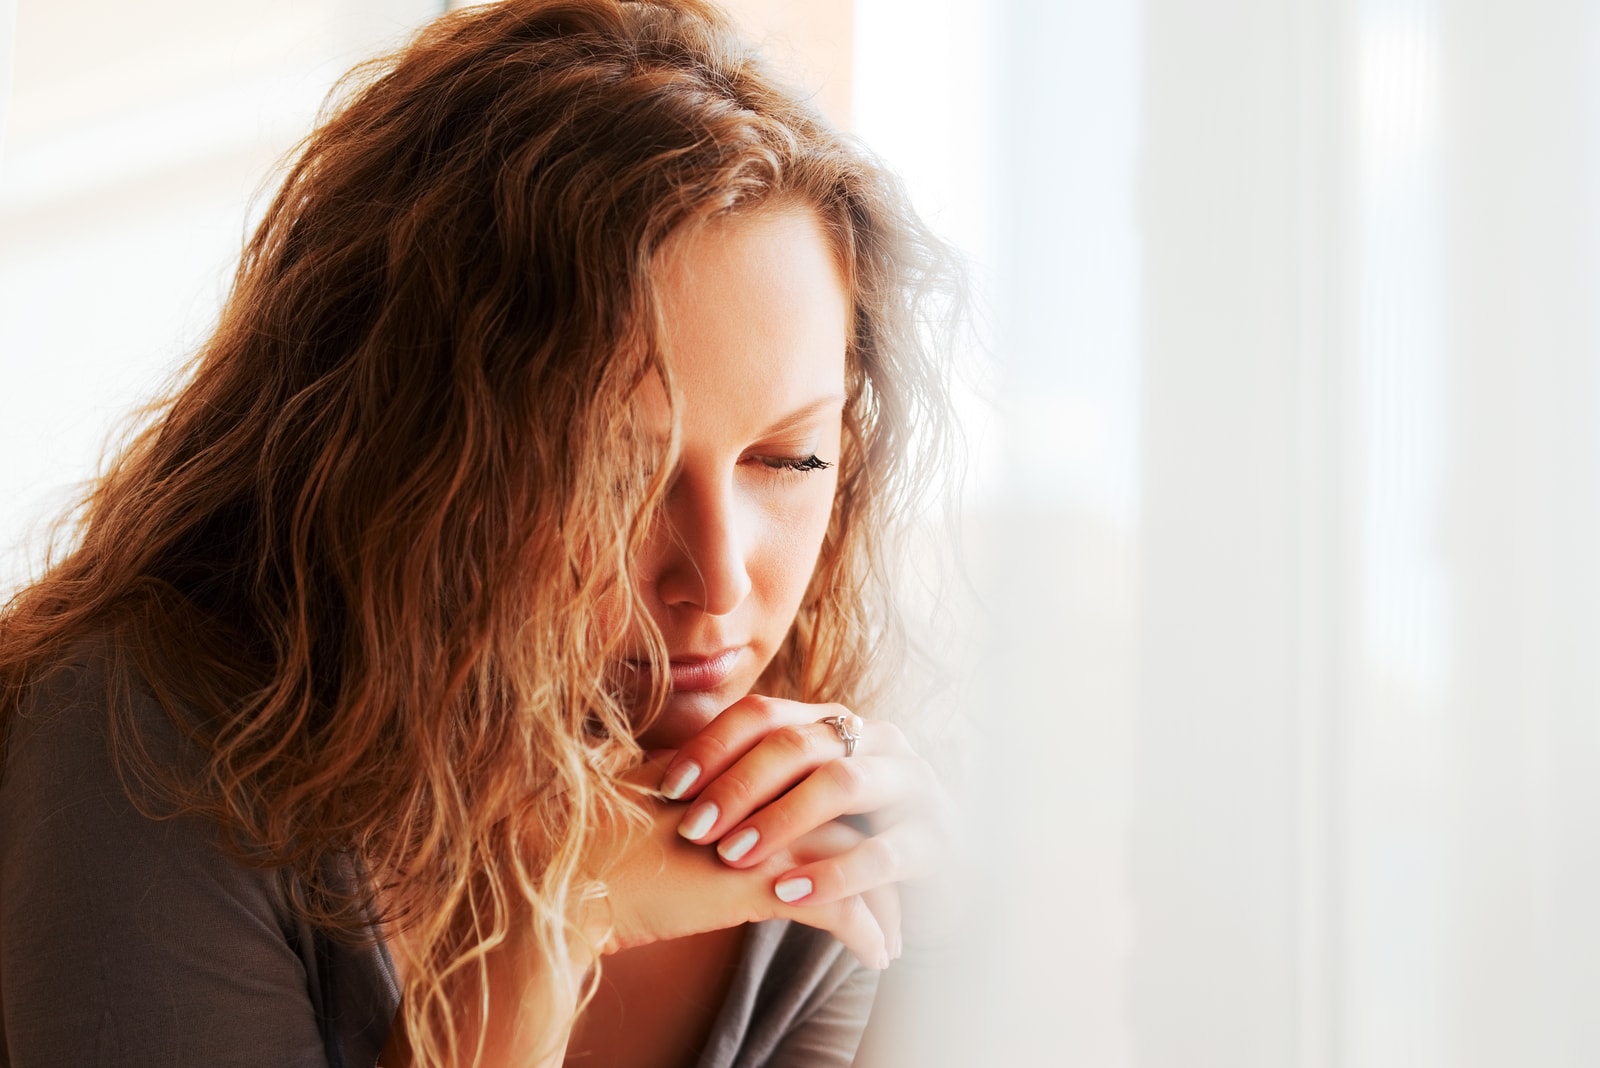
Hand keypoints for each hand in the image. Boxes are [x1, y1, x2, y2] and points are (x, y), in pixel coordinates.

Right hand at [586, 756, 894, 968]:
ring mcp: (763, 832)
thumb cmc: (591, 840)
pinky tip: (879, 957)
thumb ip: (677, 778)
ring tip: (898, 932)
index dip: (843, 808)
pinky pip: (838, 906)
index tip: (865, 835)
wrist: (563, 876)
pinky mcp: (761, 882)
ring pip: (852, 857)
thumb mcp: (639, 790)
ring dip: (883, 897)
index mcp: (735, 764)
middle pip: (847, 809)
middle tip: (900, 883)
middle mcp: (758, 790)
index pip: (814, 775)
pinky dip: (867, 932)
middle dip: (879, 851)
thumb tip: (672, 774)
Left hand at [653, 695, 952, 956]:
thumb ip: (747, 784)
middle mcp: (876, 740)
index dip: (712, 745)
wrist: (933, 879)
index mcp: (833, 723)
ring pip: (841, 784)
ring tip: (734, 857)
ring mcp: (912, 786)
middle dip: (739, 786)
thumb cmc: (843, 838)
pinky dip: (832, 873)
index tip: (667, 788)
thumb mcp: (796, 801)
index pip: (763, 714)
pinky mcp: (936, 840)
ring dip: (782, 820)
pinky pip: (882, 851)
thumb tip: (651, 776)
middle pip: (798, 744)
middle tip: (692, 829)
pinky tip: (790, 895)